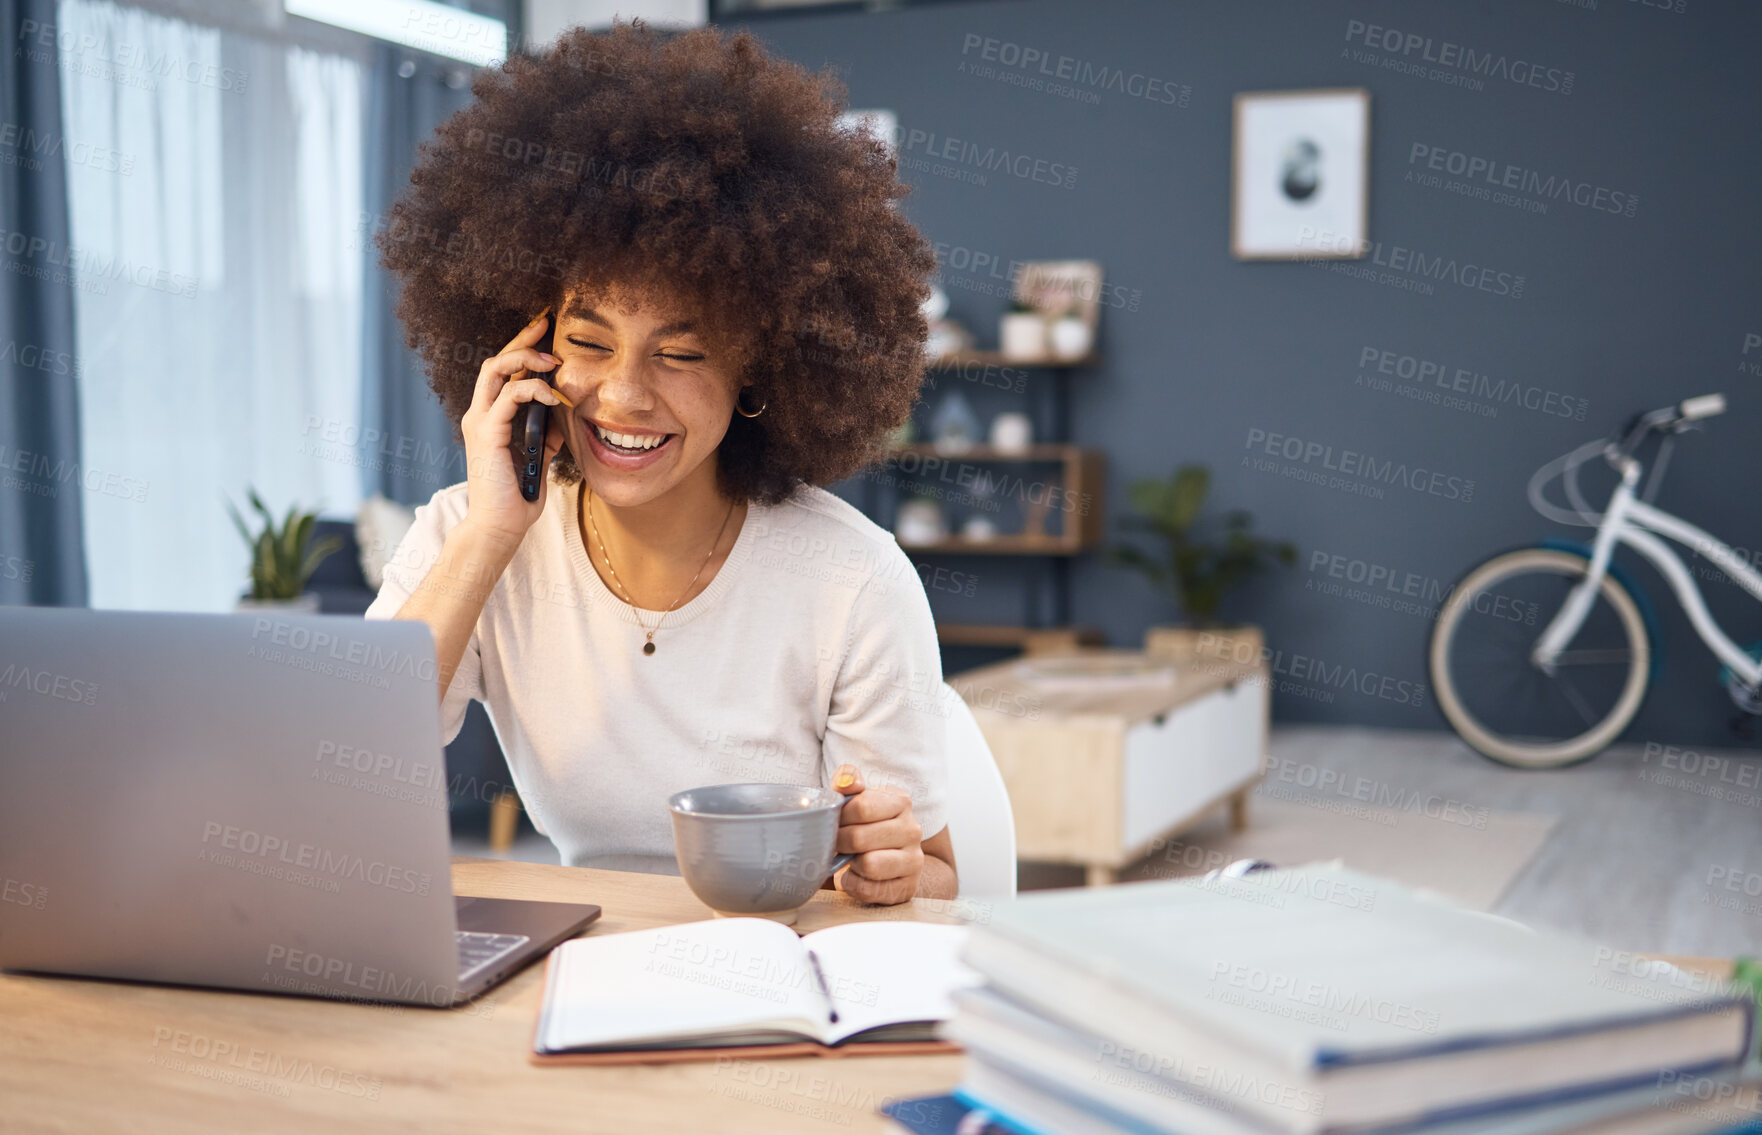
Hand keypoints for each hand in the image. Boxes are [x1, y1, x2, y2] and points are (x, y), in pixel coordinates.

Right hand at [459, 307, 567, 540]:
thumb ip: (546, 432)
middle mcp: (481, 414)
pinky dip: (533, 390)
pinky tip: (555, 397)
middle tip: (547, 324)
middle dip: (522, 338)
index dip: (523, 347)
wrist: (500, 527)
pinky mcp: (488, 434)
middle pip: (496, 360)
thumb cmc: (518, 496)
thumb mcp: (539, 455)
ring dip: (527, 359)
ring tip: (555, 362)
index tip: (546, 331)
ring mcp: (481, 423)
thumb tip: (564, 412)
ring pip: (496, 370)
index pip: (503, 371)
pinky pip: (509, 397)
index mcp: (491, 417)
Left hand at [829, 764, 923, 905]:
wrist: (895, 857)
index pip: (862, 807)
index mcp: (901, 801)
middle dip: (840, 842)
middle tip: (837, 843)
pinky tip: (855, 876)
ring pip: (869, 865)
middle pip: (859, 838)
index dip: (840, 817)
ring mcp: (914, 860)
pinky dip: (853, 885)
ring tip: (850, 858)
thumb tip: (846, 783)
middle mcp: (912, 830)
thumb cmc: (868, 823)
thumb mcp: (858, 796)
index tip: (836, 821)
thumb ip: (848, 780)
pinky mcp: (907, 887)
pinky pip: (869, 890)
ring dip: (850, 864)